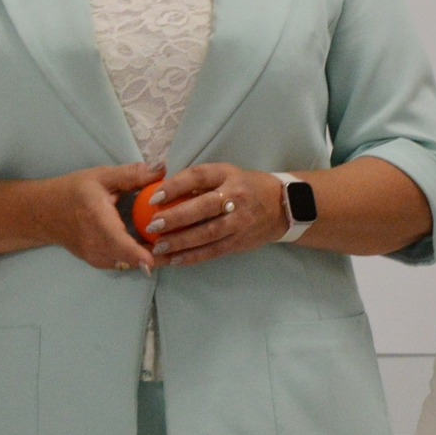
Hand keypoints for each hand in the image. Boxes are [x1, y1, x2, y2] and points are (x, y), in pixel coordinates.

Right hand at [30, 162, 163, 271]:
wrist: (44, 213)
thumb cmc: (73, 191)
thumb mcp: (101, 176)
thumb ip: (132, 174)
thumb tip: (162, 168)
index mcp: (97, 220)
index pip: (120, 243)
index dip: (141, 254)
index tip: (160, 256)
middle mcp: (96, 245)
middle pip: (132, 258)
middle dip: (159, 253)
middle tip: (183, 242)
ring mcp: (96, 257)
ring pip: (130, 263)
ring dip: (152, 256)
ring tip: (175, 244)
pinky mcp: (99, 262)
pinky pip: (124, 263)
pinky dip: (140, 257)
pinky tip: (155, 246)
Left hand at [144, 162, 288, 265]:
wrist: (283, 206)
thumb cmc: (245, 186)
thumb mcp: (225, 174)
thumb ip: (198, 182)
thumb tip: (163, 190)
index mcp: (227, 175)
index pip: (199, 177)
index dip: (175, 186)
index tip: (153, 197)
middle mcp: (235, 198)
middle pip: (203, 208)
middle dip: (176, 218)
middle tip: (152, 225)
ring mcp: (239, 222)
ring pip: (207, 234)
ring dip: (180, 243)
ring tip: (158, 248)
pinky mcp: (240, 242)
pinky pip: (213, 251)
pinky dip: (193, 257)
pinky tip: (175, 260)